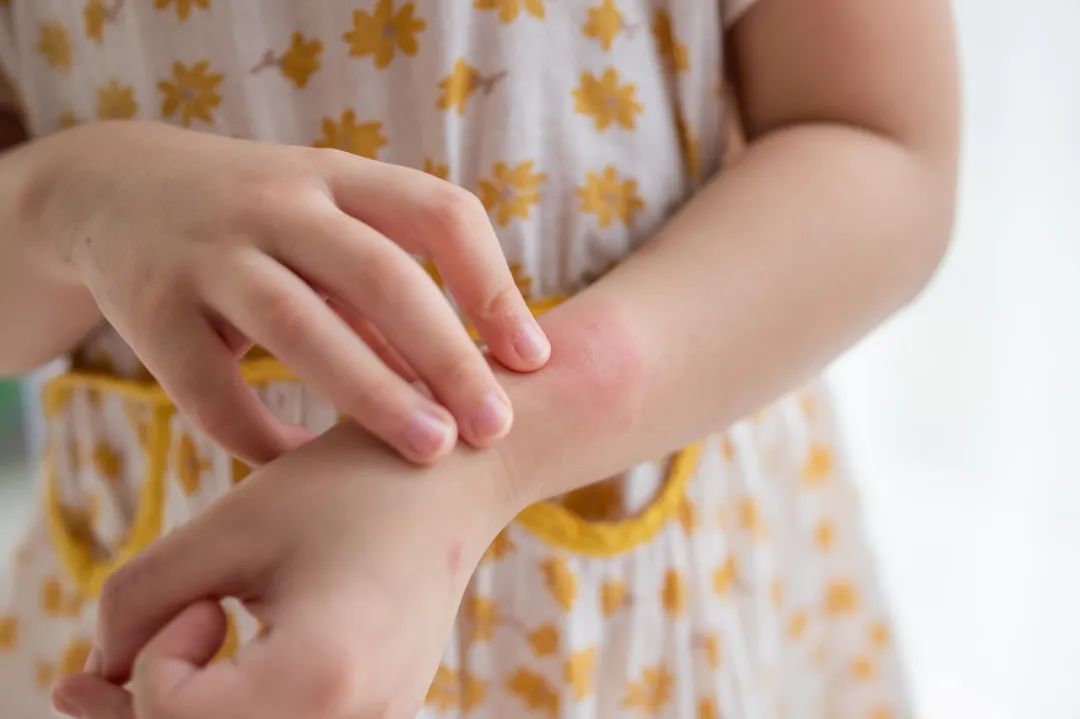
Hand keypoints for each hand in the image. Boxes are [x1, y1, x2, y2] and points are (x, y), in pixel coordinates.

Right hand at [32, 120, 549, 464]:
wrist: (114, 191)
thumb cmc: (260, 225)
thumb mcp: (326, 231)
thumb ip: (388, 301)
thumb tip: (468, 387)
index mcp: (339, 177)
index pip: (439, 213)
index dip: (494, 285)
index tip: (533, 358)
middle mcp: (277, 203)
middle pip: (379, 274)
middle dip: (446, 353)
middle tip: (494, 427)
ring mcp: (209, 251)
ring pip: (299, 325)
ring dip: (372, 393)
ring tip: (432, 451)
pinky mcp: (150, 308)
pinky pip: (212, 391)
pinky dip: (263, 438)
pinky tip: (302, 468)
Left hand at [51, 421, 520, 718]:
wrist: (452, 481)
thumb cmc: (344, 489)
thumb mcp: (228, 527)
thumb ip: (137, 601)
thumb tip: (97, 675)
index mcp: (321, 676)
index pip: (177, 718)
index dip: (155, 661)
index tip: (203, 597)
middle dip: (149, 710)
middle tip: (118, 661)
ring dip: (189, 717)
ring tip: (169, 663)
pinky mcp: (382, 716)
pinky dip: (238, 714)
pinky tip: (220, 674)